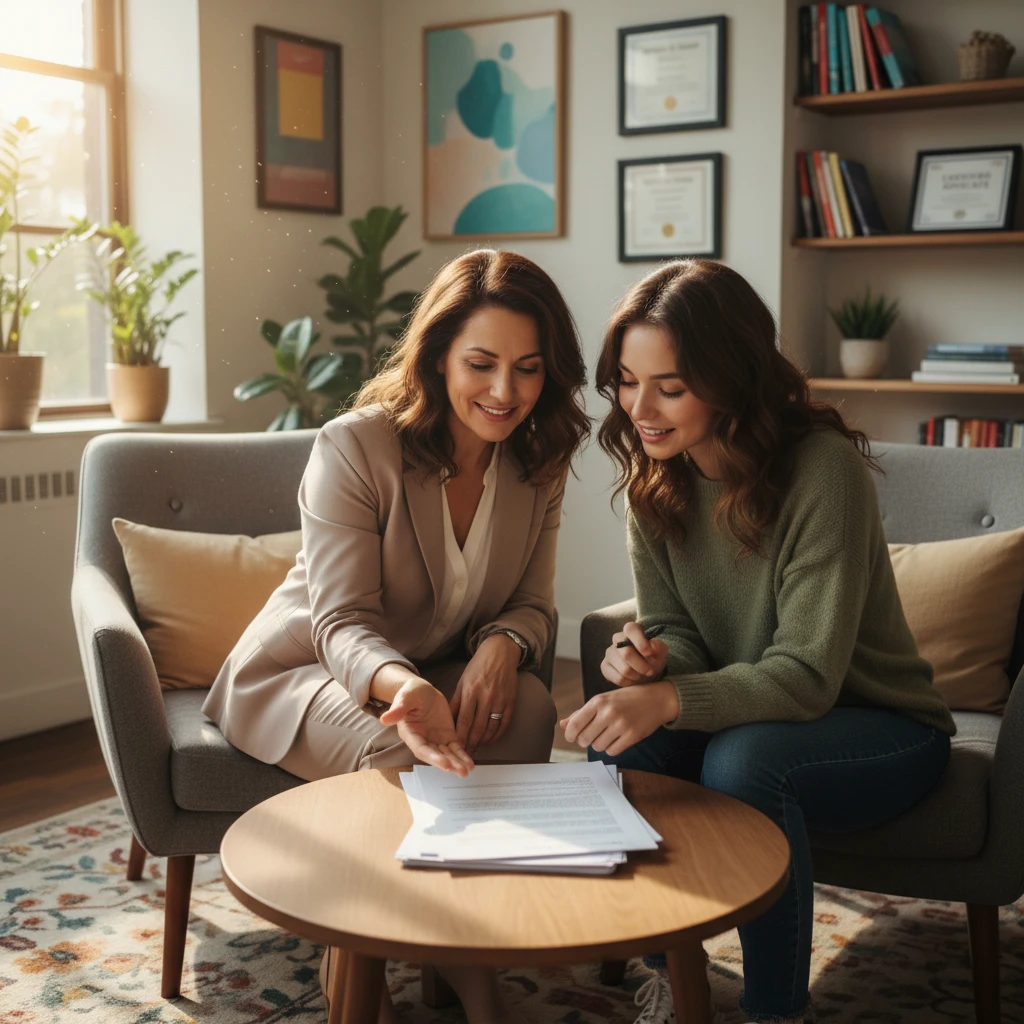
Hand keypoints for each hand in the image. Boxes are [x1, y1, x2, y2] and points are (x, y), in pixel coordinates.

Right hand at [380, 678, 473, 774]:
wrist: (422, 690)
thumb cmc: (411, 693)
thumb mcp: (405, 697)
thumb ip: (398, 709)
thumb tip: (384, 719)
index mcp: (410, 734)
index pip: (421, 749)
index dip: (433, 757)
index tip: (445, 764)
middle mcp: (423, 740)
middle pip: (436, 755)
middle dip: (449, 764)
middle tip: (461, 771)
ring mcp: (436, 739)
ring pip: (447, 754)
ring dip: (457, 763)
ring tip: (468, 770)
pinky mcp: (447, 736)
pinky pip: (455, 748)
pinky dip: (462, 755)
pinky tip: (470, 763)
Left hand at [450, 633, 520, 754]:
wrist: (500, 653)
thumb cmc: (478, 667)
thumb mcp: (462, 681)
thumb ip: (456, 702)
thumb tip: (449, 722)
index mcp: (471, 691)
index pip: (464, 720)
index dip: (460, 737)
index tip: (455, 748)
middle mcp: (486, 696)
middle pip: (478, 727)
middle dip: (470, 743)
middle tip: (465, 755)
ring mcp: (500, 700)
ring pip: (491, 728)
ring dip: (483, 742)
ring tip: (476, 749)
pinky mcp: (511, 701)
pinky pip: (504, 724)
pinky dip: (497, 735)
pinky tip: (489, 740)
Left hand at [560, 682, 678, 757]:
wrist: (656, 699)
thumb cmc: (626, 699)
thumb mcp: (603, 700)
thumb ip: (582, 713)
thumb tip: (563, 725)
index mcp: (598, 701)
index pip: (575, 725)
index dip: (570, 735)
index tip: (572, 737)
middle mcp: (608, 712)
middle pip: (584, 739)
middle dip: (585, 740)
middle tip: (591, 735)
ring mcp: (621, 725)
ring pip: (598, 747)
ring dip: (599, 744)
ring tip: (607, 735)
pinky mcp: (632, 736)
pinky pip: (612, 751)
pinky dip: (611, 748)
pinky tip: (616, 739)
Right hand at [601, 621, 667, 686]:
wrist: (645, 671)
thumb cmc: (653, 658)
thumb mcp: (661, 652)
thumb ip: (659, 647)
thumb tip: (652, 644)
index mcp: (631, 630)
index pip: (631, 630)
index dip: (640, 642)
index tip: (650, 654)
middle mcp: (617, 639)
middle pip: (626, 653)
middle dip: (642, 666)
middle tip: (651, 672)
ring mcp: (609, 653)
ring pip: (624, 669)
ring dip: (638, 676)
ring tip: (643, 676)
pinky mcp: (605, 666)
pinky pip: (618, 678)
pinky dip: (630, 683)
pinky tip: (634, 680)